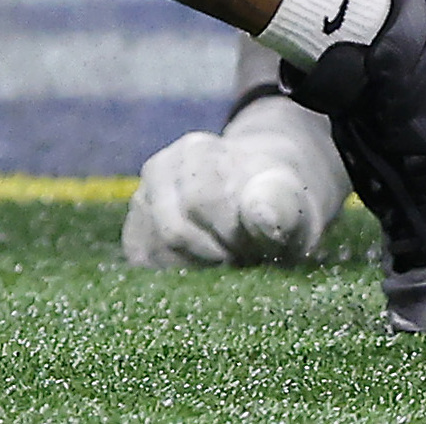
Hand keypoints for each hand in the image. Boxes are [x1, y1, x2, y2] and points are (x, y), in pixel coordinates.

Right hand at [123, 94, 347, 268]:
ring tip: (224, 259)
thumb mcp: (291, 201)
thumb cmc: (275, 202)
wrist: (253, 196)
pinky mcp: (134, 230)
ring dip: (195, 269)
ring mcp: (142, 199)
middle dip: (215, 255)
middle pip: (173, 231)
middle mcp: (160, 169)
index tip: (255, 246)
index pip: (200, 201)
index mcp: (197, 151)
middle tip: (243, 257)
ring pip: (155, 252)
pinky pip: (144, 262)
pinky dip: (174, 274)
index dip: (231, 235)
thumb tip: (264, 217)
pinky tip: (201, 268)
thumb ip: (279, 205)